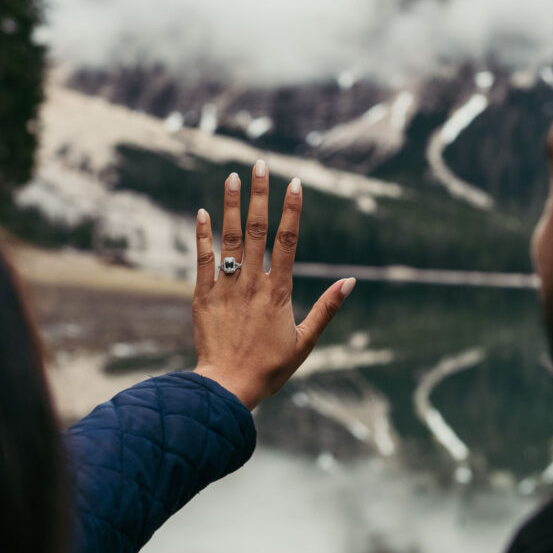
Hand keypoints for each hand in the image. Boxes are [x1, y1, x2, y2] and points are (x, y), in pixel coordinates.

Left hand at [192, 159, 355, 408]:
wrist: (227, 387)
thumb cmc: (269, 369)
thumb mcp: (305, 341)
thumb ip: (327, 308)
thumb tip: (350, 282)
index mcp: (279, 292)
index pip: (287, 241)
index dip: (291, 210)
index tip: (294, 183)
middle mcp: (252, 284)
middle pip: (257, 231)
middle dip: (260, 195)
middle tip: (259, 165)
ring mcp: (226, 288)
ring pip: (229, 239)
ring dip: (231, 206)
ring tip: (232, 177)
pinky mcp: (203, 297)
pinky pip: (202, 260)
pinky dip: (203, 235)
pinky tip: (202, 213)